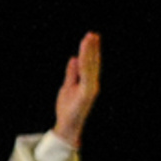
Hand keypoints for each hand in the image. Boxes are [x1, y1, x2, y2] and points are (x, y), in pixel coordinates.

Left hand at [53, 32, 101, 148]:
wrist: (67, 126)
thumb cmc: (67, 109)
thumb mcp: (67, 86)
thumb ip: (72, 73)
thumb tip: (74, 58)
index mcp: (88, 82)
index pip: (91, 63)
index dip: (91, 50)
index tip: (91, 37)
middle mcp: (92, 84)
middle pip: (93, 62)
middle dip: (93, 48)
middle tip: (92, 34)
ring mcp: (90, 88)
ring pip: (91, 66)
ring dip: (90, 52)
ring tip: (89, 39)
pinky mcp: (87, 93)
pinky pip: (86, 75)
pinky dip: (86, 64)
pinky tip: (83, 54)